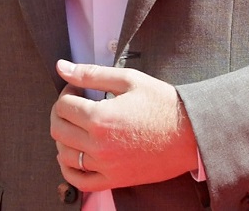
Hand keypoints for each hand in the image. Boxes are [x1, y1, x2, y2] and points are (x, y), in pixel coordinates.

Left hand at [50, 59, 197, 190]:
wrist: (190, 134)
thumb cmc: (162, 104)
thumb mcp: (128, 79)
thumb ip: (90, 73)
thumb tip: (62, 67)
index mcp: (100, 118)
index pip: (63, 106)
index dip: (67, 92)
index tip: (77, 90)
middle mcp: (99, 146)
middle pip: (58, 129)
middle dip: (61, 113)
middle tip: (75, 104)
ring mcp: (106, 166)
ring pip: (64, 155)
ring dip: (64, 138)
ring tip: (78, 126)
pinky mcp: (114, 180)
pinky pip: (79, 181)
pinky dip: (68, 169)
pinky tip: (74, 154)